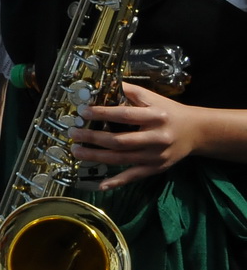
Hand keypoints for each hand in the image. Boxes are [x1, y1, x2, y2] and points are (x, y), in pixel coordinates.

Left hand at [73, 82, 207, 186]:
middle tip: (73, 134)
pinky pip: (134, 176)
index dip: (103, 113)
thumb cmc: (168, 111)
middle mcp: (157, 138)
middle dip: (93, 138)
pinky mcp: (157, 168)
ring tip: (76, 151)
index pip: (125, 115)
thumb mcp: (151, 97)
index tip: (83, 112)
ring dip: (96, 157)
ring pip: (122, 159)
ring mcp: (157, 156)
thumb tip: (100, 85)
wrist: (196, 131)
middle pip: (120, 141)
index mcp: (156, 116)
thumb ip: (128, 91)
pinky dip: (117, 181)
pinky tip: (100, 184)